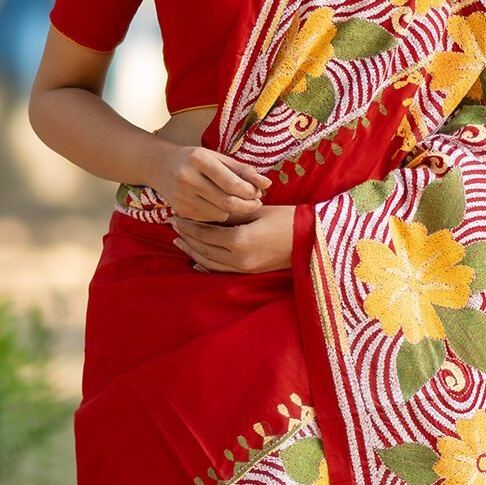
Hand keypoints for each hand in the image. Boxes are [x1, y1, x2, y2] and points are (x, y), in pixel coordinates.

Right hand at [152, 142, 269, 224]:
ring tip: (239, 202)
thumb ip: (243, 170)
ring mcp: (181, 196)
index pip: (232, 183)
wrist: (161, 166)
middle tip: (256, 203)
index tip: (258, 192)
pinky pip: (209, 219)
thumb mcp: (218, 158)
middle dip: (247, 205)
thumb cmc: (197, 160)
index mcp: (199, 159)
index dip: (250, 191)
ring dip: (234, 211)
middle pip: (227, 202)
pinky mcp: (180, 210)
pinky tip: (221, 205)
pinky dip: (220, 214)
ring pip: (219, 214)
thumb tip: (267, 184)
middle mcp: (187, 178)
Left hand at [173, 204, 294, 273]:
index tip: (175, 217)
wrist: (312, 239)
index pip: (205, 233)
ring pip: (209, 262)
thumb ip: (230, 215)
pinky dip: (206, 266)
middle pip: (203, 249)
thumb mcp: (256, 212)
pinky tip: (196, 261)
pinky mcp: (250, 272)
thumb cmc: (286, 219)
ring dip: (193, 252)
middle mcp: (239, 258)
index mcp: (239, 240)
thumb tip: (207, 214)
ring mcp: (244, 268)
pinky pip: (221, 272)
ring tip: (179, 242)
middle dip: (186, 238)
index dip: (188, 225)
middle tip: (173, 227)